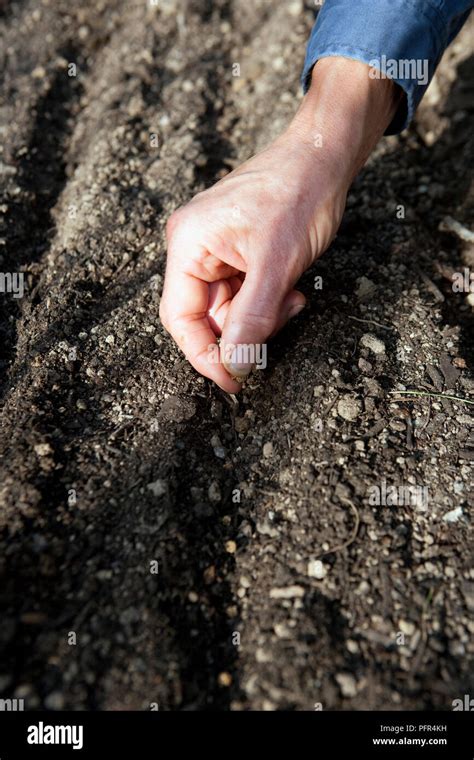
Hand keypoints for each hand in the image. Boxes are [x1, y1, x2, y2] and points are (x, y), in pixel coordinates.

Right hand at [160, 58, 398, 392]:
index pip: (181, 318)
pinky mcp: (236, 250)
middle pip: (207, 316)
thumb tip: (235, 364)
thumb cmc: (299, 194)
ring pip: (230, 309)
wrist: (326, 154)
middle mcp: (193, 247)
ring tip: (293, 294)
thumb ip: (252, 318)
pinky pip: (245, 292)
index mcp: (188, 244)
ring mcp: (214, 248)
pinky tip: (292, 287)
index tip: (234, 381)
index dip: (204, 356)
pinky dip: (269, 300)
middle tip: (282, 318)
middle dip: (246, 327)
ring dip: (264, 314)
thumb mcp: (277, 265)